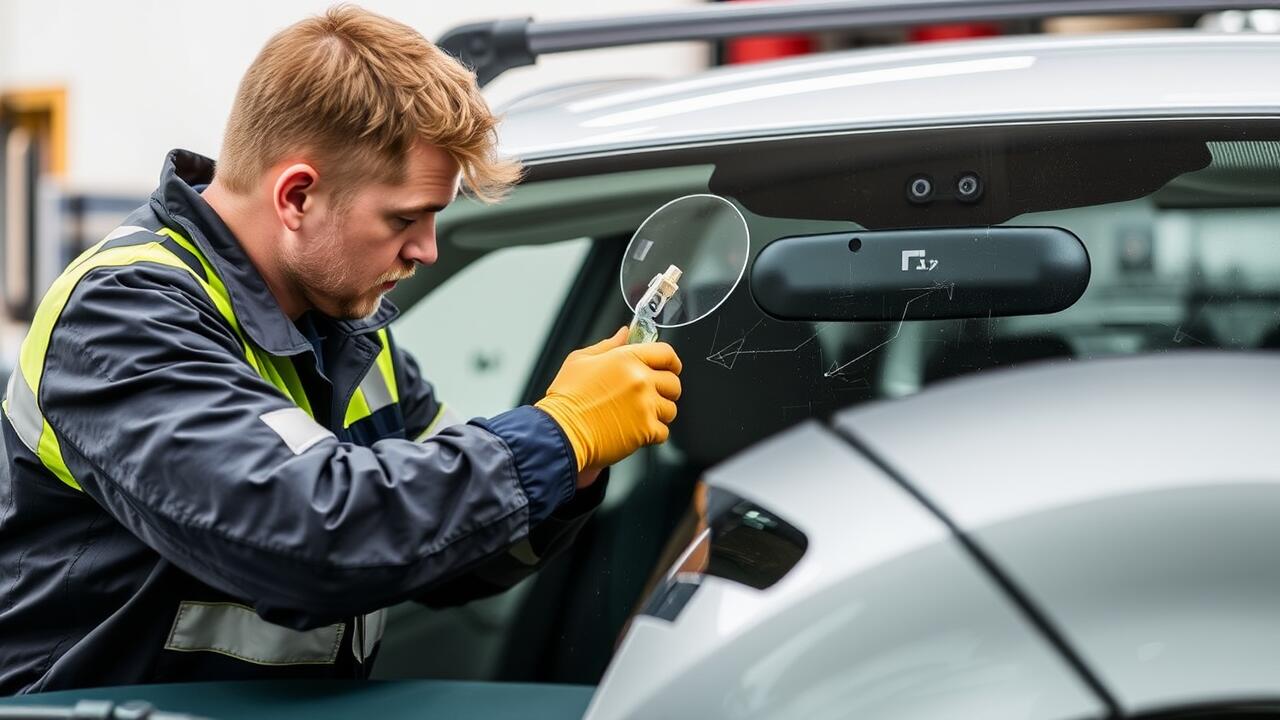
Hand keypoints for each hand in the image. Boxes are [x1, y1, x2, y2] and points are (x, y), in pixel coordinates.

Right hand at [536, 327, 682, 471]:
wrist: (561, 431)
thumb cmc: (566, 398)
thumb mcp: (580, 360)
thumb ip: (608, 345)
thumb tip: (624, 334)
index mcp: (627, 359)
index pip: (666, 353)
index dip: (671, 361)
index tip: (669, 368)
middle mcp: (640, 380)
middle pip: (673, 383)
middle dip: (665, 390)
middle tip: (650, 396)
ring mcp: (645, 406)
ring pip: (670, 409)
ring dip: (658, 413)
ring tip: (637, 415)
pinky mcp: (645, 430)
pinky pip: (663, 432)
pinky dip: (652, 434)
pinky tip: (634, 430)